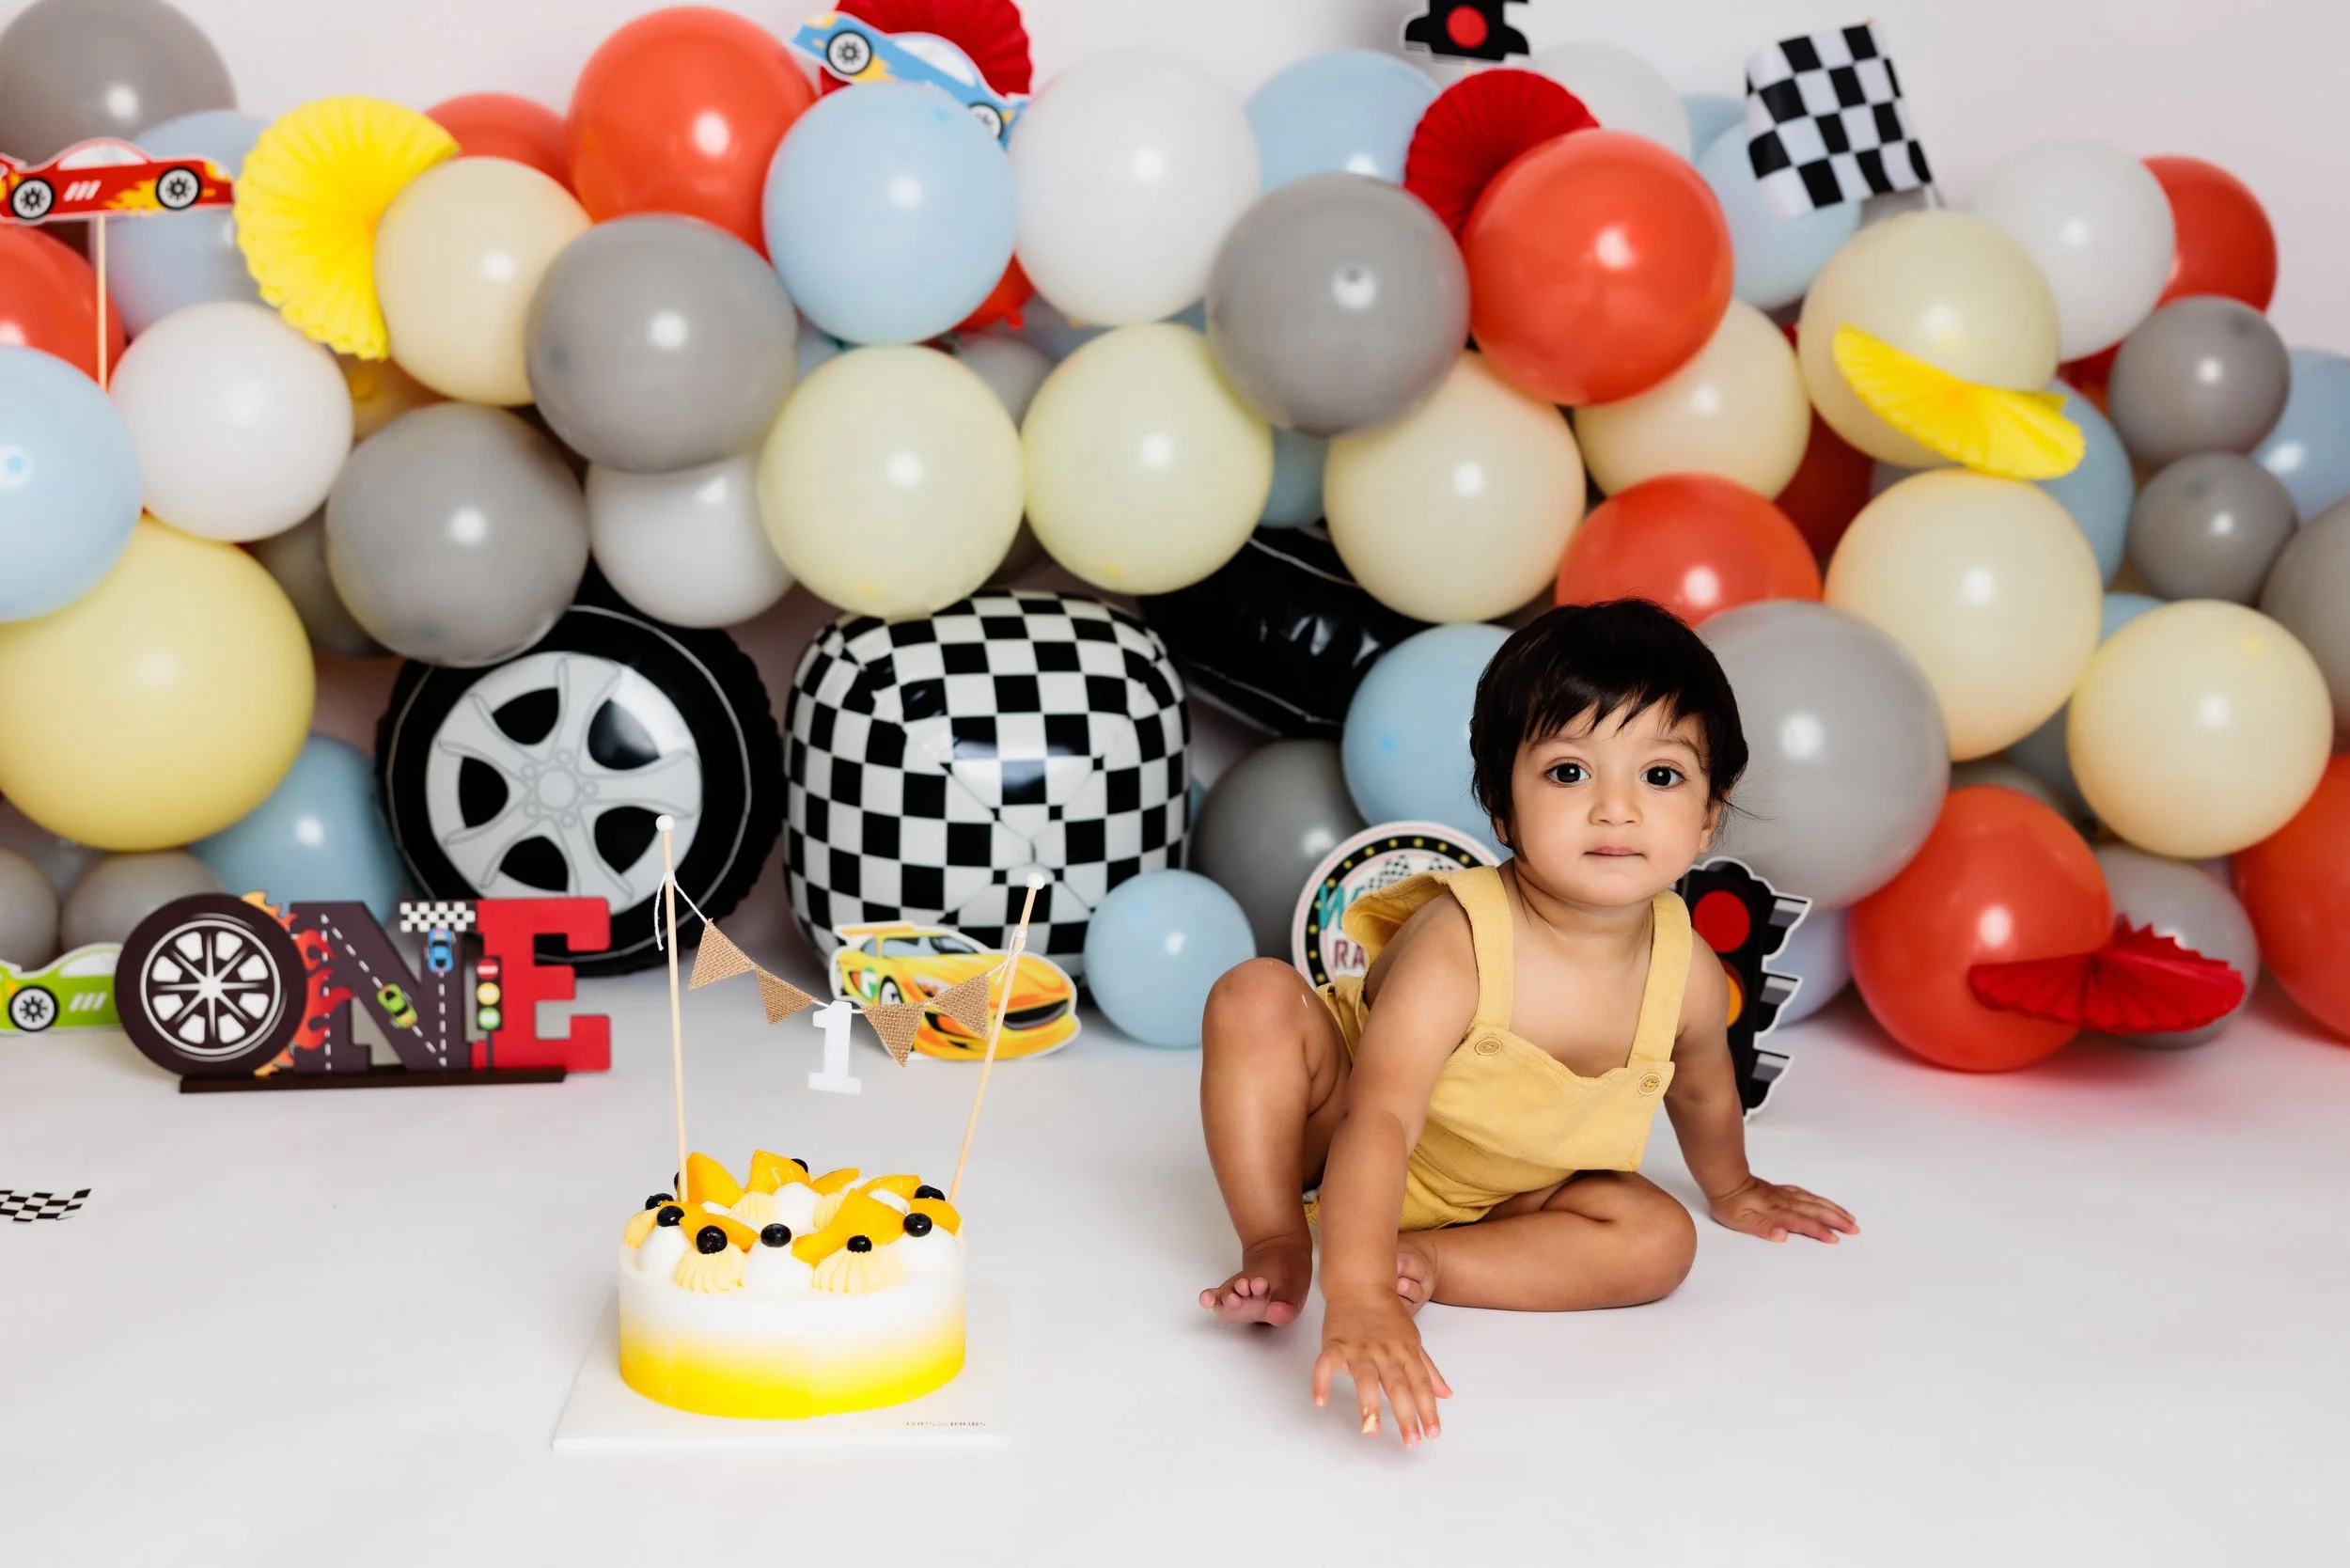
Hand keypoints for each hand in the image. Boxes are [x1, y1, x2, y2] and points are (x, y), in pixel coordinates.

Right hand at [1311, 1292, 1452, 1445]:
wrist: (1361, 1282)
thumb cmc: (1387, 1314)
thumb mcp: (1413, 1340)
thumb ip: (1428, 1370)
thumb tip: (1446, 1394)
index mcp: (1405, 1351)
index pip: (1420, 1383)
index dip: (1428, 1409)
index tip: (1432, 1432)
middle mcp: (1384, 1351)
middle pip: (1397, 1385)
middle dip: (1405, 1414)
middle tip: (1410, 1441)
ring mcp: (1358, 1348)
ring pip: (1364, 1377)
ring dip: (1368, 1404)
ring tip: (1370, 1430)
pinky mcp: (1335, 1344)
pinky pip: (1326, 1364)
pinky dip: (1321, 1382)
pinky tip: (1320, 1401)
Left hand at [1707, 1175, 1857, 1243]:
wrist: (1725, 1180)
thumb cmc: (1730, 1204)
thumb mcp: (1740, 1221)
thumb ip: (1762, 1228)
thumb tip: (1782, 1236)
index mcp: (1776, 1211)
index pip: (1803, 1223)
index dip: (1820, 1232)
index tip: (1836, 1240)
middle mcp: (1785, 1202)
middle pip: (1816, 1211)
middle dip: (1837, 1220)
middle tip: (1855, 1229)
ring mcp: (1786, 1195)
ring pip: (1815, 1201)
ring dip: (1834, 1210)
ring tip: (1850, 1218)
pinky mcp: (1783, 1191)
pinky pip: (1808, 1195)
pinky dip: (1821, 1200)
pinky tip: (1827, 1204)